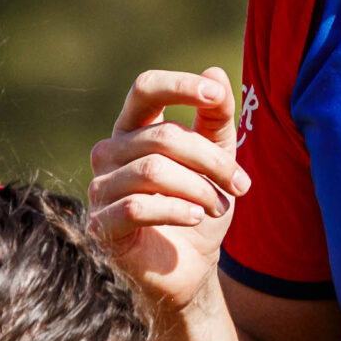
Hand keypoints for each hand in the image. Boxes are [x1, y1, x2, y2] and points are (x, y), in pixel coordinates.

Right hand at [88, 67, 247, 311]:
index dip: (179, 86)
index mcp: (134, 128)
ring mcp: (100, 188)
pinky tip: (196, 217)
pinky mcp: (101, 224)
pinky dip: (176, 210)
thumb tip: (214, 72)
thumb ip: (216, 117)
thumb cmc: (200, 205)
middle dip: (211, 160)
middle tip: (241, 184)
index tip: (216, 97)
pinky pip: (136, 206)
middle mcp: (109, 152)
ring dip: (198, 189)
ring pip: (152, 170)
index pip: (146, 89)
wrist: (191, 268)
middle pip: (162, 136)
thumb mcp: (218, 157)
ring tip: (219, 207)